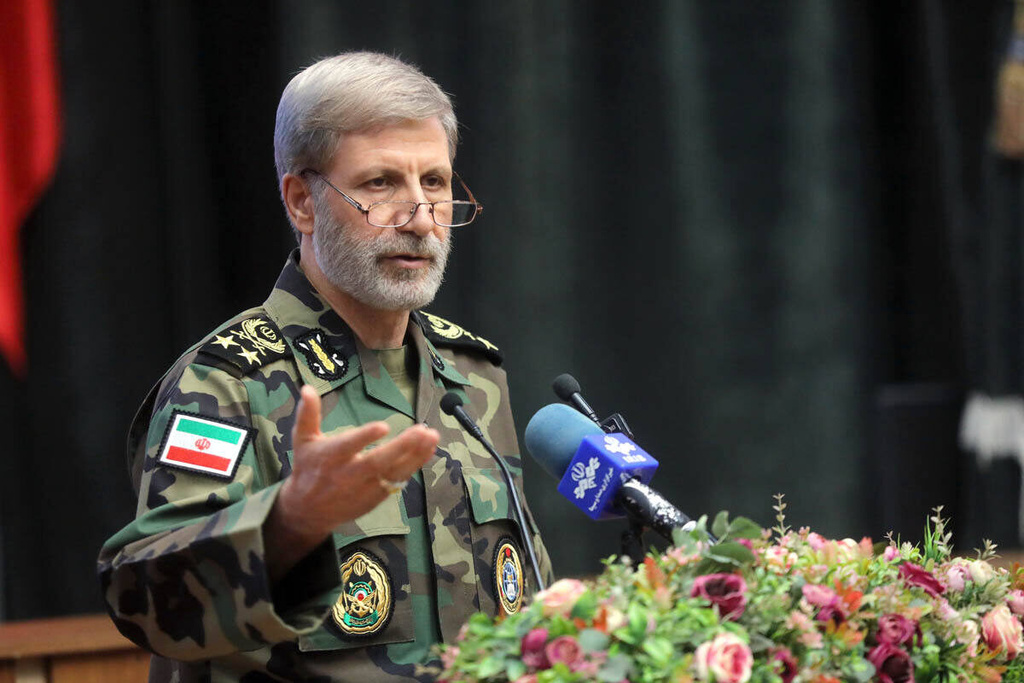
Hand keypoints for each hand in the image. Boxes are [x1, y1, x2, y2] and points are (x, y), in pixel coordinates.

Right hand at [265, 385, 439, 579]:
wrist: (308, 511)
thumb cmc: (307, 468)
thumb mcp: (302, 441)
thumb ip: (307, 414)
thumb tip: (306, 389)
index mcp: (330, 457)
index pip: (349, 446)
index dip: (365, 437)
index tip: (383, 426)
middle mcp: (349, 473)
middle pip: (378, 461)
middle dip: (402, 446)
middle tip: (422, 430)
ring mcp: (365, 487)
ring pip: (394, 472)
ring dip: (416, 455)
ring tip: (432, 436)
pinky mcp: (376, 496)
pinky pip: (399, 480)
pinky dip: (415, 465)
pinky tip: (429, 449)